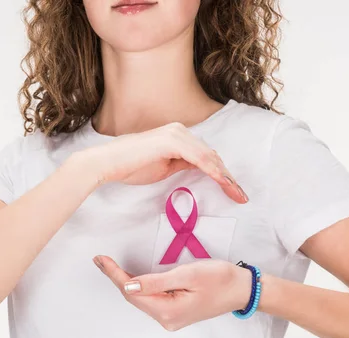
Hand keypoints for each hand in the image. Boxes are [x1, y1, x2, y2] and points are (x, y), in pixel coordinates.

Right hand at [75, 122, 247, 203]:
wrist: (107, 163)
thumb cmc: (130, 166)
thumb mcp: (163, 167)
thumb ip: (182, 164)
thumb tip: (199, 167)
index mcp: (178, 135)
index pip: (205, 155)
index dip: (221, 174)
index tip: (233, 191)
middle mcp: (180, 131)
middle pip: (212, 156)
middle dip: (228, 177)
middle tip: (241, 195)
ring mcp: (177, 134)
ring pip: (210, 157)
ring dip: (225, 177)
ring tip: (237, 193)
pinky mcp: (173, 142)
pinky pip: (200, 159)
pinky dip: (214, 172)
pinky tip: (223, 183)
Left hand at [92, 255, 252, 330]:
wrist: (243, 289)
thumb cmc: (220, 278)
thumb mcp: (188, 274)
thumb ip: (157, 281)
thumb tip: (130, 285)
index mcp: (168, 311)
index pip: (132, 291)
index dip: (114, 275)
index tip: (100, 259)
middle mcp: (166, 319)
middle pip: (134, 297)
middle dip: (116, 277)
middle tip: (100, 259)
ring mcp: (170, 317)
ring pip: (141, 298)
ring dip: (126, 281)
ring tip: (109, 265)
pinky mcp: (175, 311)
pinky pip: (151, 298)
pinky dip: (139, 286)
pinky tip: (131, 275)